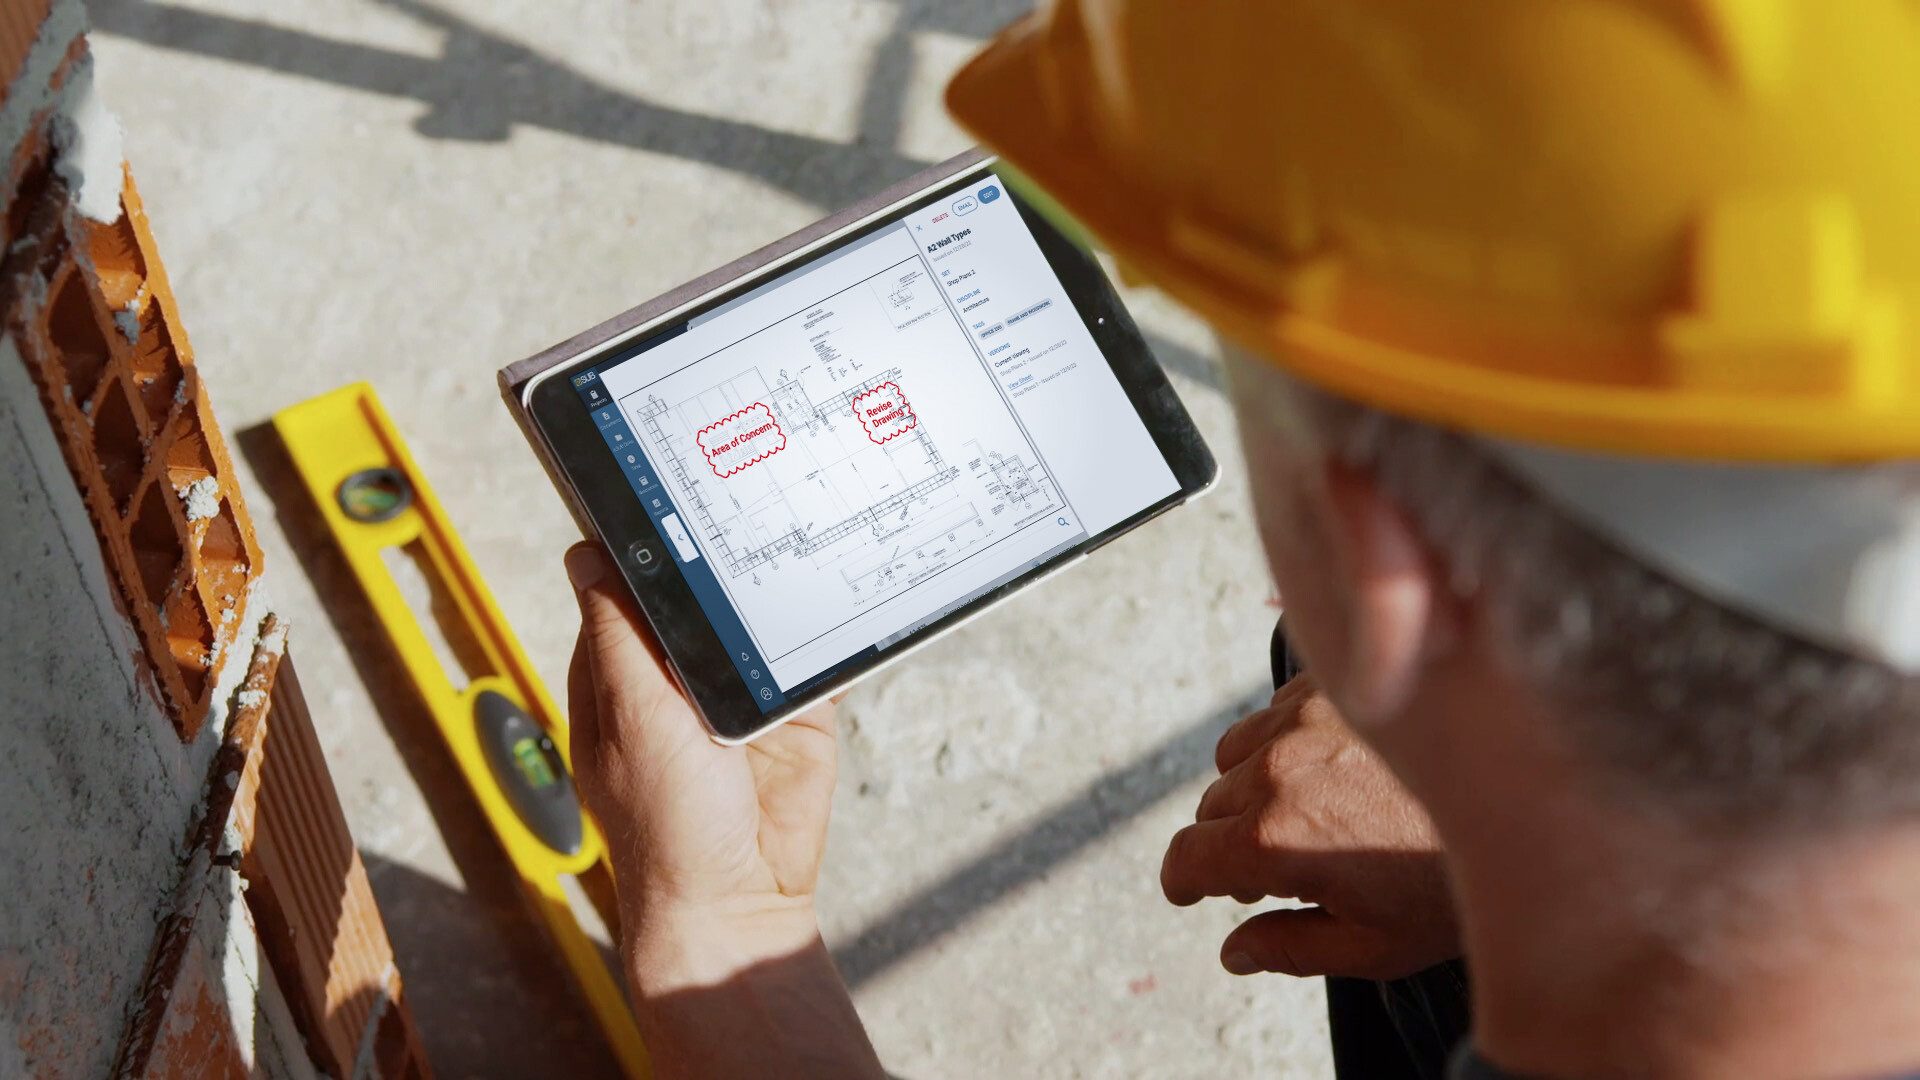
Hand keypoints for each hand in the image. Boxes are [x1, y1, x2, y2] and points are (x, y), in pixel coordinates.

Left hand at [563, 542, 838, 980]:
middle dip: (718, 562)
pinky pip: (810, 660)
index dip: (641, 547)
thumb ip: (618, 638)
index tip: (663, 494)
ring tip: (793, 541)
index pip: (626, 591)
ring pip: (755, 620)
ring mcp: (736, 696)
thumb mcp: (632, 718)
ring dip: (774, 594)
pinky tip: (832, 600)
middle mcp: (676, 682)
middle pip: (696, 598)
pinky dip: (822, 634)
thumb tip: (588, 557)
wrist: (739, 902)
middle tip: (740, 501)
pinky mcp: (793, 715)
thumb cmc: (665, 828)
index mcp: (619, 677)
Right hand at [1161, 677, 1459, 979]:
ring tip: (1309, 811)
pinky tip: (1336, 767)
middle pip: (1211, 807)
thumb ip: (1288, 949)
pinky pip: (1276, 713)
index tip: (1191, 891)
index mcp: (1276, 839)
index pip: (1186, 858)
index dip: (1184, 883)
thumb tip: (1234, 952)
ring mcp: (1305, 719)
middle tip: (1277, 866)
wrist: (1531, 804)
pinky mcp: (1333, 688)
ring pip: (1236, 754)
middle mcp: (1278, 768)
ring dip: (1253, 784)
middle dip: (1229, 840)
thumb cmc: (1457, 883)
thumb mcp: (1374, 944)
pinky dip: (1287, 741)